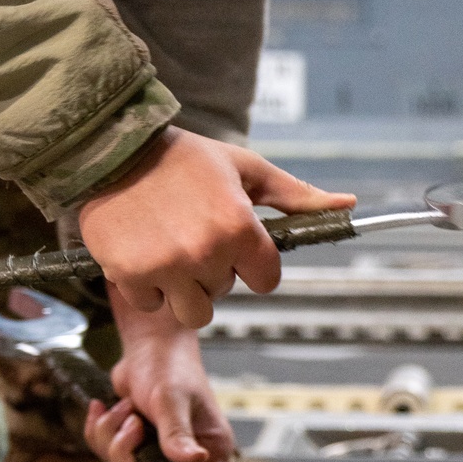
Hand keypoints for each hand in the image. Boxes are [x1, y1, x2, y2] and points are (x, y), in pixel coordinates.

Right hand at [79, 125, 354, 328]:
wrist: (113, 150)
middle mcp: (205, 251)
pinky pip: (152, 304)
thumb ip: (295, 196)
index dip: (255, 264)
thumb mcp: (246, 168)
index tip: (238, 246)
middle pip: (226, 293)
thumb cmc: (185, 159)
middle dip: (215, 269)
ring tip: (172, 249)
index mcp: (239, 226)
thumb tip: (349, 206)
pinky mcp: (130, 275)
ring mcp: (166, 267)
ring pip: (193, 311)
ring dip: (185, 288)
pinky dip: (148, 285)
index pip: (267, 279)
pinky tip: (144, 250)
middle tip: (194, 232)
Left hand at [83, 290, 234, 461]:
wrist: (149, 342)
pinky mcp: (137, 440)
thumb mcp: (171, 399)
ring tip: (122, 407)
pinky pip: (109, 453)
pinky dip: (99, 432)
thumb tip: (196, 460)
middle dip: (127, 454)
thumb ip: (177, 433)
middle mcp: (187, 453)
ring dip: (111, 438)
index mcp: (209, 447)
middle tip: (130, 423)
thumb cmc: (169, 365)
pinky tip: (101, 407)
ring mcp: (160, 448)